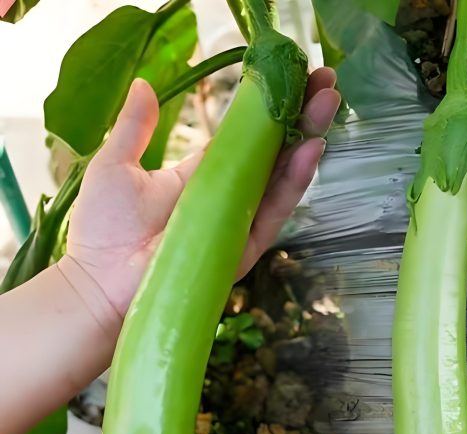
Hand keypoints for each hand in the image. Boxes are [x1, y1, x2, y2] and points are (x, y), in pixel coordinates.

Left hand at [66, 69, 340, 316]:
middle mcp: (227, 198)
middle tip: (325, 82)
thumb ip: (134, 127)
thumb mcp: (116, 165)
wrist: (100, 284)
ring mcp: (239, 223)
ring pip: (281, 180)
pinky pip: (274, 213)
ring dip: (306, 142)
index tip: (292, 76)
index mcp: (202, 177)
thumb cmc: (103, 229)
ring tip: (327, 104)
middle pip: (272, 155)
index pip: (245, 140)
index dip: (268, 110)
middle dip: (300, 118)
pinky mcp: (243, 248)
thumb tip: (143, 83)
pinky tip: (308, 151)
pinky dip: (293, 183)